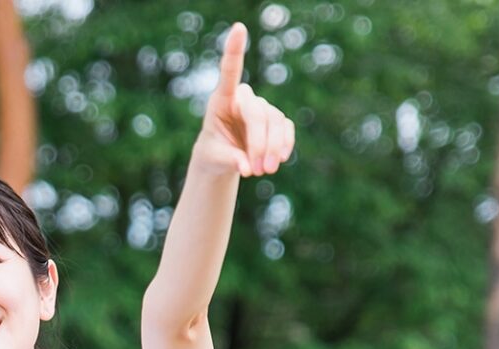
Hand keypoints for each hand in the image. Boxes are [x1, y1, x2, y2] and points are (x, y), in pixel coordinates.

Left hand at [194, 24, 295, 176]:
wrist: (224, 158)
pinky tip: (280, 159)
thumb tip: (245, 166)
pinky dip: (284, 144)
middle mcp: (243, 98)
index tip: (238, 27)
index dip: (234, 50)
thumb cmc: (213, 153)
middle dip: (259, 143)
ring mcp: (262, 109)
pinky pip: (286, 129)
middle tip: (256, 171)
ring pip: (275, 122)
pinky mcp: (276, 121)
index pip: (229, 71)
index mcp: (221, 99)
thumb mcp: (212, 158)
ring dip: (272, 148)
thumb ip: (227, 159)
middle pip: (258, 113)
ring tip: (264, 172)